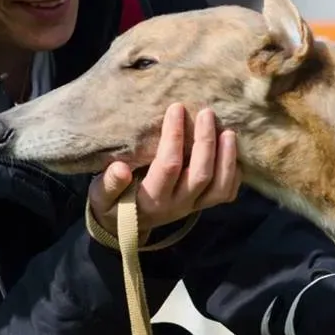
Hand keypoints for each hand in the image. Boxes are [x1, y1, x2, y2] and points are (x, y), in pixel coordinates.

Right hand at [88, 103, 241, 239]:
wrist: (124, 226)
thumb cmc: (111, 202)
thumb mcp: (100, 196)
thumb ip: (109, 184)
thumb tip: (120, 168)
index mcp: (151, 199)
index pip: (168, 166)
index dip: (174, 137)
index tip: (175, 108)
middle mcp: (177, 205)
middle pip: (200, 174)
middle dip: (206, 142)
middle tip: (206, 112)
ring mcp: (192, 206)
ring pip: (220, 187)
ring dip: (227, 158)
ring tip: (229, 131)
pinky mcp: (201, 205)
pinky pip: (226, 193)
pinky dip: (234, 173)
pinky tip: (231, 150)